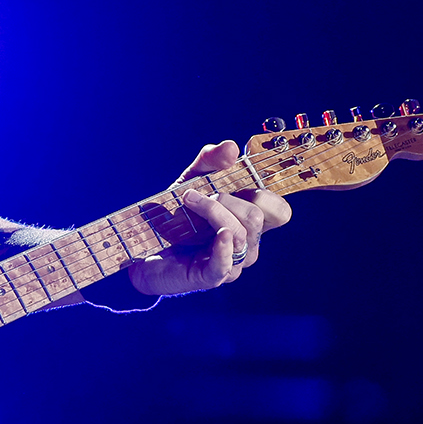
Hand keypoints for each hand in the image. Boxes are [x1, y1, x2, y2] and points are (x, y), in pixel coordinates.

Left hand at [128, 139, 292, 295]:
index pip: (279, 210)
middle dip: (229, 198)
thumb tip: (231, 146)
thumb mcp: (191, 180)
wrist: (144, 247)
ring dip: (213, 210)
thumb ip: (211, 162)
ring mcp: (233, 261)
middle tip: (199, 193)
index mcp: (249, 219)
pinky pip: (227, 263)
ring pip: (241, 233)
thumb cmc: (175, 215)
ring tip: (188, 200)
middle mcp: (247, 242)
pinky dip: (224, 246)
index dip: (267, 192)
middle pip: (259, 216)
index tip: (241, 175)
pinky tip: (219, 234)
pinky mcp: (212, 276)